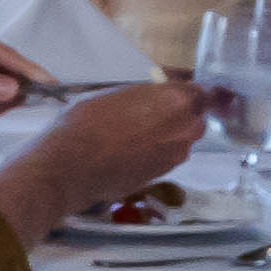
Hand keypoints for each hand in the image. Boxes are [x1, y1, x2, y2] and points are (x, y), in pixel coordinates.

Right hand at [25, 79, 212, 205]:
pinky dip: (154, 155)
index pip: (201, 93)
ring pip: (180, 141)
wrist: (68, 167)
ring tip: (137, 139)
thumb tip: (152, 102)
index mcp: (177, 100)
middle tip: (153, 117)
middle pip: (194, 119)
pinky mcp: (161, 176)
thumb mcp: (115, 94)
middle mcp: (185, 128)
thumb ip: (144, 97)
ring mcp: (175, 155)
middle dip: (179, 117)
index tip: (175, 96)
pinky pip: (165, 159)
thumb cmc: (85, 122)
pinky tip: (130, 155)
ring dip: (166, 138)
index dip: (186, 95)